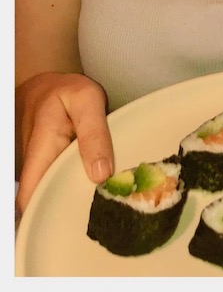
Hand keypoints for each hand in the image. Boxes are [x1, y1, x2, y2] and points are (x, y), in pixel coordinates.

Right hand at [16, 72, 112, 216]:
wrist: (48, 84)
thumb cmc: (68, 91)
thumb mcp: (87, 101)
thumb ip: (94, 134)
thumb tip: (100, 174)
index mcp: (40, 152)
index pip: (32, 196)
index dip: (46, 214)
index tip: (73, 223)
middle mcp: (34, 164)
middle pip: (43, 199)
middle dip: (65, 211)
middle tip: (100, 218)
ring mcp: (40, 165)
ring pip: (51, 191)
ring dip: (71, 198)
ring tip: (104, 205)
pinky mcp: (48, 164)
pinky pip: (58, 181)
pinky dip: (75, 186)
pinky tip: (98, 189)